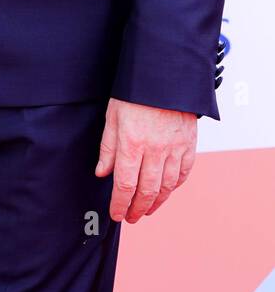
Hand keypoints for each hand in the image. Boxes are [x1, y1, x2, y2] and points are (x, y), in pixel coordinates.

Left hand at [95, 98, 196, 221]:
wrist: (164, 74)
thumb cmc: (134, 93)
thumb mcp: (112, 117)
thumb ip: (108, 148)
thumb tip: (102, 174)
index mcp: (132, 144)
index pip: (124, 185)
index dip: (119, 204)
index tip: (116, 214)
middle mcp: (155, 150)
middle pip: (146, 191)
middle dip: (137, 208)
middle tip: (130, 217)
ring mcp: (175, 148)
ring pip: (166, 186)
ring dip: (156, 202)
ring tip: (146, 209)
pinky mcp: (189, 144)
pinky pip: (183, 173)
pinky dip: (174, 186)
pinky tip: (166, 191)